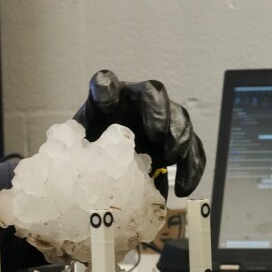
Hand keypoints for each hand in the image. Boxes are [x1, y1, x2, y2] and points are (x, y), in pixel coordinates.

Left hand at [72, 70, 205, 198]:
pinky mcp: (175, 139)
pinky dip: (192, 167)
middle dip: (158, 111)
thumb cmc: (91, 159)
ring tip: (172, 158)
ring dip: (179, 136)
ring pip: (179, 116)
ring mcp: (160, 118)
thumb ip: (79, 160)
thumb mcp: (79, 157)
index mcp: (106, 101)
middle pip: (152, 93)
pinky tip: (185, 188)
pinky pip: (193, 148)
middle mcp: (136, 102)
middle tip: (156, 134)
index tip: (106, 105)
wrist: (110, 171)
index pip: (104, 83)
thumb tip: (79, 180)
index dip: (106, 88)